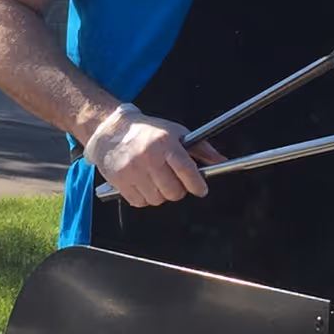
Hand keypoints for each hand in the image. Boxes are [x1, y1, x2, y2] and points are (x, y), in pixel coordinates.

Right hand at [84, 105, 224, 206]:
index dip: (197, 184)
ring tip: (156, 180)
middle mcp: (149, 156)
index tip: (201, 189)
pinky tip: (143, 184)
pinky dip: (145, 198)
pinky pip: (140, 203)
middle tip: (174, 182)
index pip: (187, 170)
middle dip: (178, 190)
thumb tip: (221, 161)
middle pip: (174, 191)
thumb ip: (201, 148)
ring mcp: (133, 170)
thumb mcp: (176, 133)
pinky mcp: (120, 181)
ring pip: (158, 199)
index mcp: (165, 143)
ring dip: (160, 194)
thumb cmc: (147, 132)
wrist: (111, 130)